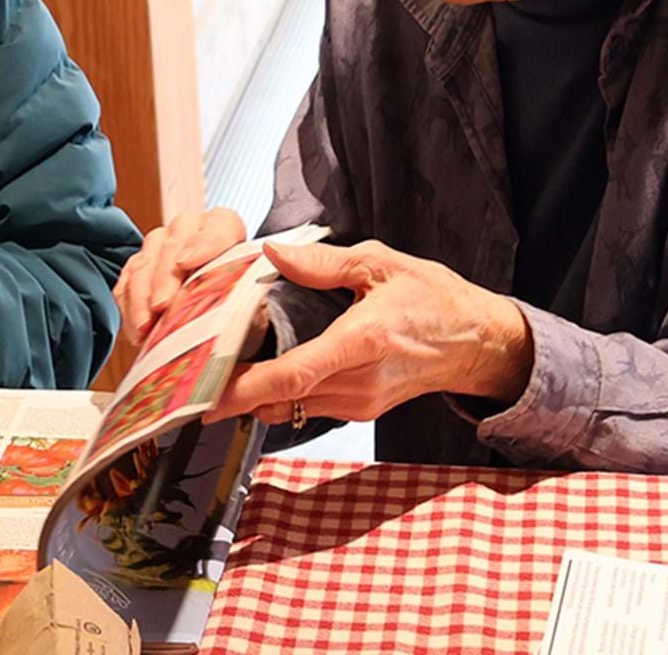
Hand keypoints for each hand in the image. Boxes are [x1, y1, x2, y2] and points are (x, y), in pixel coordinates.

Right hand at [112, 208, 247, 344]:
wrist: (227, 320)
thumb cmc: (244, 306)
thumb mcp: (256, 299)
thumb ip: (259, 287)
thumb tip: (256, 284)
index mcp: (226, 227)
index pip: (219, 227)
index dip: (204, 244)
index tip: (187, 263)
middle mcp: (190, 229)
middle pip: (172, 243)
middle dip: (164, 276)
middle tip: (161, 306)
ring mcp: (160, 245)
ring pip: (144, 260)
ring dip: (141, 295)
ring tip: (144, 327)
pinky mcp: (140, 268)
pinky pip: (126, 281)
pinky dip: (129, 306)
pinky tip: (136, 331)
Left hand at [206, 239, 533, 425]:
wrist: (477, 343)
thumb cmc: (434, 299)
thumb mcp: (381, 264)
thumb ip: (323, 265)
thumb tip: (272, 256)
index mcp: (363, 342)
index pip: (294, 375)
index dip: (246, 388)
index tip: (208, 394)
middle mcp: (359, 382)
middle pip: (282, 398)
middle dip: (234, 390)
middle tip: (190, 378)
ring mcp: (360, 402)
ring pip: (290, 407)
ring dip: (254, 393)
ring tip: (216, 371)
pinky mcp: (360, 410)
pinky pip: (307, 406)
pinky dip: (278, 393)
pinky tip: (258, 372)